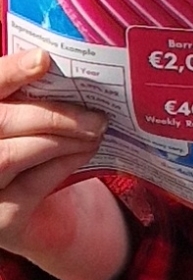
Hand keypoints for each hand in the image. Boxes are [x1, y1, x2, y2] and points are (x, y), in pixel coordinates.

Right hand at [0, 48, 108, 248]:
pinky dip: (64, 164)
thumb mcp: (27, 124)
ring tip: (95, 130)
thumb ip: (31, 100)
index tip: (43, 60)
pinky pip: (31, 186)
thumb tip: (61, 66)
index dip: (8, 72)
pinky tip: (86, 151)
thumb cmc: (32, 157)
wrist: (43, 219)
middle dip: (51, 113)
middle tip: (95, 113)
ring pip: (11, 154)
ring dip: (62, 138)